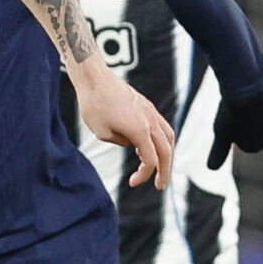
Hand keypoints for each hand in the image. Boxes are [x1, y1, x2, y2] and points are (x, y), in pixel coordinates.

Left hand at [70, 59, 174, 186]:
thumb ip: (120, 142)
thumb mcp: (102, 132)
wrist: (94, 78)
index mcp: (140, 130)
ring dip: (167, 154)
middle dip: (164, 171)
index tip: (133, 183)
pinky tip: (151, 146)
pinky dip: (162, 140)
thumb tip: (131, 142)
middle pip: (166, 151)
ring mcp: (150, 111)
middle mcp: (149, 120)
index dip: (144, 175)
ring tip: (161, 167)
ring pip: (169, 137)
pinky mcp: (146, 105)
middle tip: (160, 185)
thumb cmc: (94, 104)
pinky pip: (162, 126)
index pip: (150, 160)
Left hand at [209, 79, 262, 168]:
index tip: (234, 114)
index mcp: (251, 147)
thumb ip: (219, 151)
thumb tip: (212, 168)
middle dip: (253, 116)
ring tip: (255, 98)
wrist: (247, 91)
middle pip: (259, 126)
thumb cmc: (231, 111)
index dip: (238, 120)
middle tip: (244, 103)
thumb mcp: (221, 132)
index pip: (244, 135)